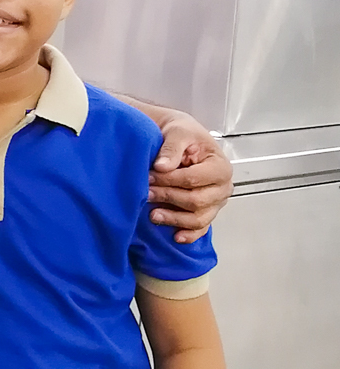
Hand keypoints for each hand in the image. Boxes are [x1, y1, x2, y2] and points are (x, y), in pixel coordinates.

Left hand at [149, 120, 232, 242]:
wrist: (180, 138)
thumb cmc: (182, 134)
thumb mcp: (178, 132)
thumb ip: (171, 148)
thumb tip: (162, 166)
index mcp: (220, 167)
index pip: (194, 179)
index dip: (170, 180)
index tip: (149, 176)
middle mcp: (222, 187)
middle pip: (196, 200)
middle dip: (168, 197)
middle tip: (145, 193)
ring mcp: (216, 202)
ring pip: (197, 218)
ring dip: (174, 218)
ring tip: (153, 215)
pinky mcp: (206, 212)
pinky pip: (201, 228)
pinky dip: (189, 234)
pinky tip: (176, 236)